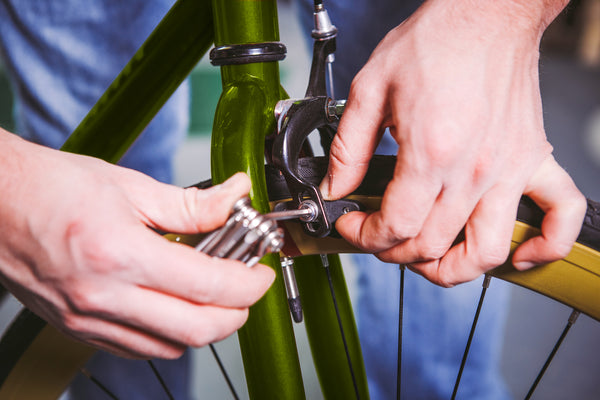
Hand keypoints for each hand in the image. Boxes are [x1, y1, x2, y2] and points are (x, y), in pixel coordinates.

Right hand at [0, 131, 274, 358]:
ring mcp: (87, 319)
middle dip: (236, 314)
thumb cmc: (52, 187)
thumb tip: (235, 196)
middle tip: (247, 289)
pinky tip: (174, 305)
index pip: (208, 286)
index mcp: (120, 254)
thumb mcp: (131, 186)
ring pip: (170, 347)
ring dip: (204, 326)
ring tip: (213, 294)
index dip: (249, 284)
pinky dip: (169, 334)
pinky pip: (139, 347)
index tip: (261, 273)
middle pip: (196, 330)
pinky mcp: (77, 327)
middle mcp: (103, 297)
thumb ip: (192, 203)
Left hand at [320, 0, 585, 285]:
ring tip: (428, 260)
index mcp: (430, 153)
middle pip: (430, 244)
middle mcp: (472, 170)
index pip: (395, 225)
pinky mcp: (534, 161)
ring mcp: (508, 169)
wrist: (484, 14)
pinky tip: (520, 255)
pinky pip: (561, 214)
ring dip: (452, 269)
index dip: (364, 236)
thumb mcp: (370, 91)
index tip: (352, 225)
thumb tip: (335, 189)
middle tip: (378, 236)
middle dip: (392, 251)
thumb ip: (347, 149)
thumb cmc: (433, 44)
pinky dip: (545, 246)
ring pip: (487, 250)